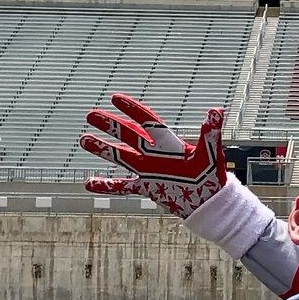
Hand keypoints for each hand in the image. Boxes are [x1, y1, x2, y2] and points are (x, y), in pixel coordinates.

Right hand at [81, 95, 225, 217]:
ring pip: (120, 156)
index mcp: (168, 143)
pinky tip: (89, 183)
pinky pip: (121, 185)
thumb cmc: (211, 175)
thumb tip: (215, 111)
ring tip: (83, 139)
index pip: (146, 121)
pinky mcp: (146, 187)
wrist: (207, 201)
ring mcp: (147, 170)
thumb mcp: (210, 152)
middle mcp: (154, 154)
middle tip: (91, 114)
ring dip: (102, 148)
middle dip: (110, 125)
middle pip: (128, 135)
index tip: (115, 98)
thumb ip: (210, 132)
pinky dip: (105, 185)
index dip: (132, 109)